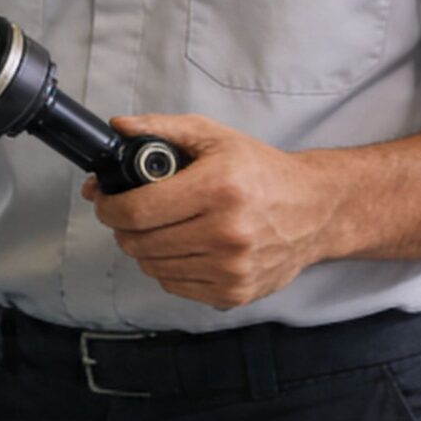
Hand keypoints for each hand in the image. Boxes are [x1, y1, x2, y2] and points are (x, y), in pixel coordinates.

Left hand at [80, 113, 346, 310]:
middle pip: (140, 243)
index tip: (105, 200)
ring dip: (144, 249)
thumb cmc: (261, 171)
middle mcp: (227, 232)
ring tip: (158, 228)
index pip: (138, 211)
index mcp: (218, 189)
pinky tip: (182, 247)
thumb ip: (162, 128)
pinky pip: (175, 286)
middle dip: (122, 227)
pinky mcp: (235, 293)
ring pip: (153, 268)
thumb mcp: (214, 136)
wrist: (316, 210)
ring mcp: (232, 268)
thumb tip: (117, 127)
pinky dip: (168, 268)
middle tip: (130, 213)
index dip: (109, 207)